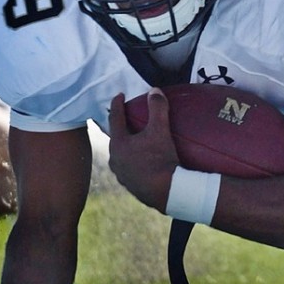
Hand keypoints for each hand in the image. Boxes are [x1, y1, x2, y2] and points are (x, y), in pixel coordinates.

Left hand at [107, 89, 178, 210]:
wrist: (168, 193)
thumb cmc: (161, 160)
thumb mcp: (160, 131)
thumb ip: (157, 108)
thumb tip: (154, 91)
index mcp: (118, 144)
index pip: (115, 118)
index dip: (117, 104)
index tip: (119, 95)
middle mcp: (115, 160)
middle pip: (117, 138)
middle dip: (122, 127)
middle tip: (129, 118)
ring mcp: (122, 175)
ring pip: (122, 155)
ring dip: (128, 146)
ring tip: (137, 141)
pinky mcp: (131, 186)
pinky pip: (130, 168)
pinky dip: (134, 161)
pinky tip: (143, 161)